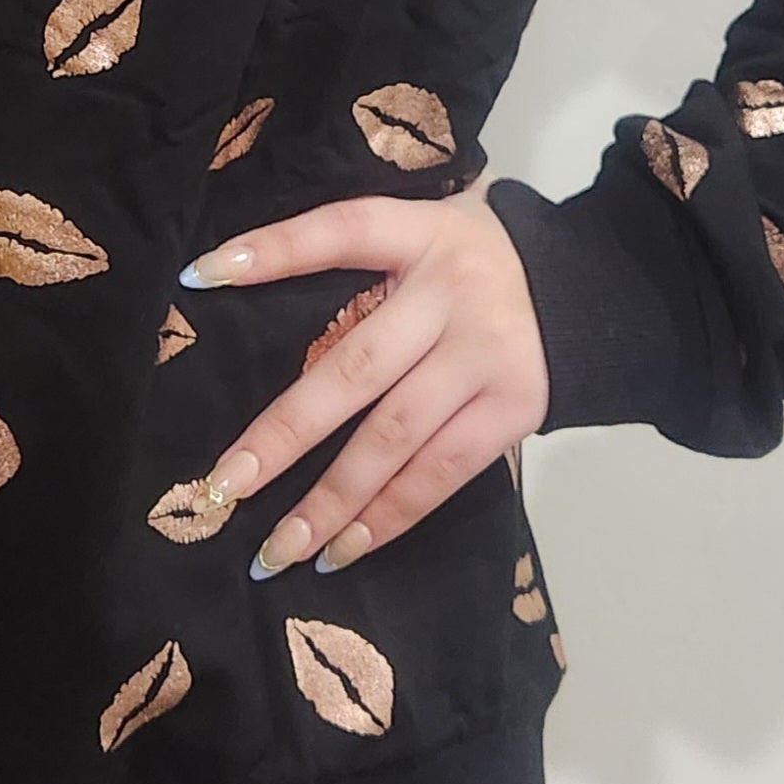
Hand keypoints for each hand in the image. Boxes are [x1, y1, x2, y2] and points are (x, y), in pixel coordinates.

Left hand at [180, 185, 549, 574]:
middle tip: (225, 485)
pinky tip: (340, 551)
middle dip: (285, 434)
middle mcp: (452, 295)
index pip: (338, 231)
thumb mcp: (419, 233)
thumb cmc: (468, 265)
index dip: (273, 249)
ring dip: (330, 501)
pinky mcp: (512, 411)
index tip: (200, 275)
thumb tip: (237, 287)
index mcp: (419, 233)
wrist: (583, 293)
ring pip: (393, 438)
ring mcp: (485, 357)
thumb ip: (353, 258)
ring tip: (275, 547)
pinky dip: (387, 518)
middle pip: (354, 369)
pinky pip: (440, 474)